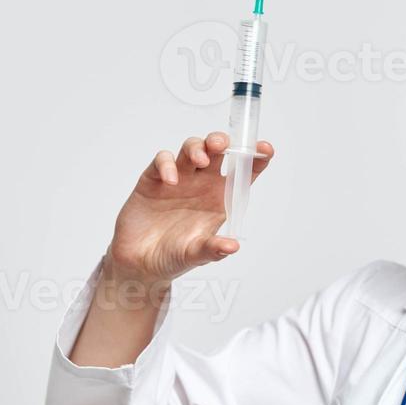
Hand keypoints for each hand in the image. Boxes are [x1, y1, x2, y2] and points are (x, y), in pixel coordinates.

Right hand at [105, 132, 273, 284]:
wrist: (140, 263)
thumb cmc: (173, 256)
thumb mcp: (196, 256)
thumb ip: (213, 250)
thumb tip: (232, 246)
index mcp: (220, 199)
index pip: (243, 173)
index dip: (255, 158)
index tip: (265, 149)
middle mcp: (202, 184)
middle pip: (217, 152)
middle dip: (222, 142)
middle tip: (222, 145)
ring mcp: (179, 179)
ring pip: (191, 149)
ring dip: (197, 148)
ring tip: (201, 160)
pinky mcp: (154, 179)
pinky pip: (162, 161)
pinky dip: (167, 164)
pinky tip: (171, 180)